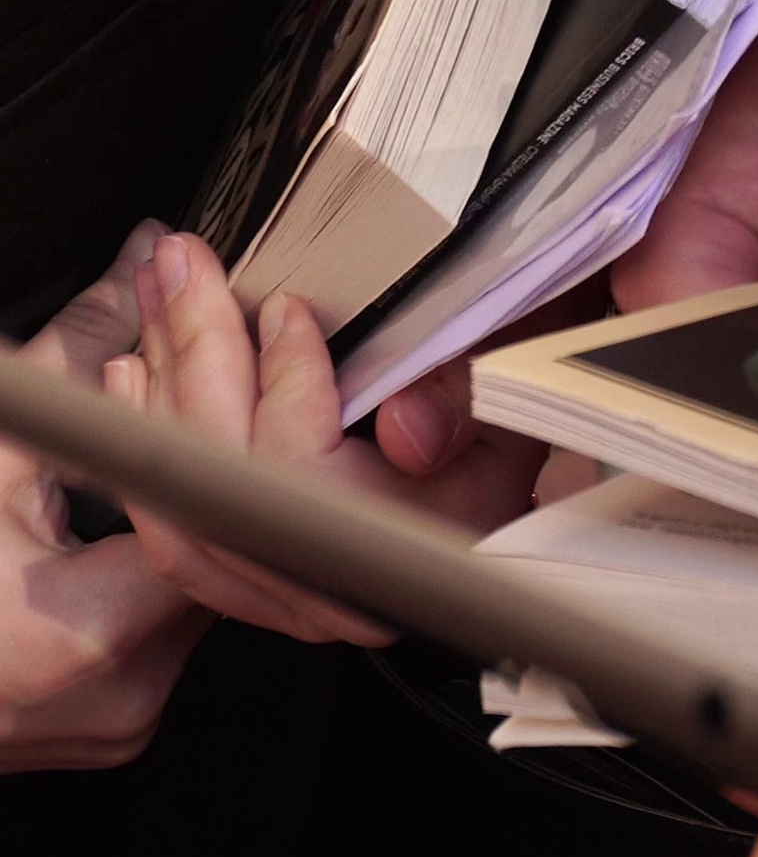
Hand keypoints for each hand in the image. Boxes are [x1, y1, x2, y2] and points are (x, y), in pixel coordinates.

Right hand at [0, 222, 206, 768]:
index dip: (222, 436)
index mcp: (90, 631)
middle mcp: (125, 695)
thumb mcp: (3, 443)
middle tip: (172, 421)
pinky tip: (111, 539)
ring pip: (200, 592)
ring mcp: (123, 723)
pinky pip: (168, 633)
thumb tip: (144, 258)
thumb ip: (83, 346)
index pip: (217, 512)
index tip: (221, 387)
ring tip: (126, 482)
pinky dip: (151, 576)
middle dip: (204, 476)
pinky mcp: (117, 729)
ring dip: (182, 525)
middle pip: (223, 553)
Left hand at [115, 232, 542, 638]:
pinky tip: (137, 372)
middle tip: (182, 264)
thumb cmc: (516, 391)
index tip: (286, 307)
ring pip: (188, 511)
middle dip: (197, 352)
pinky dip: (148, 447)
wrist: (514, 442)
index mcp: (424, 538)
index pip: (318, 483)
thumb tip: (409, 434)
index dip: (290, 391)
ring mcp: (296, 592)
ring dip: (162, 383)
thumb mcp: (521, 369)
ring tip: (156, 291)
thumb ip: (469, 396)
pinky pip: (173, 530)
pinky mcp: (257, 578)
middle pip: (234, 487)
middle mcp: (350, 587)